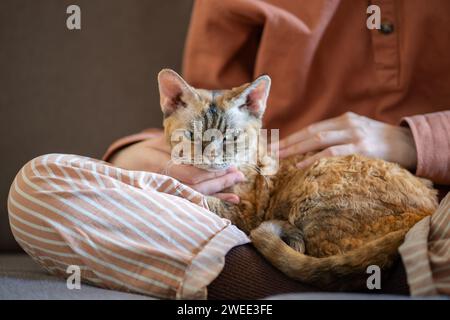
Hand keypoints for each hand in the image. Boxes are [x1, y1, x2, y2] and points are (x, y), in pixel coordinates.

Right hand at [110, 135, 244, 202]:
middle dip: (221, 181)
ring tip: (238, 185)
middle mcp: (165, 184)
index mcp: (160, 167)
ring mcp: (169, 194)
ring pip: (199, 196)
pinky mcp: (174, 198)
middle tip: (239, 174)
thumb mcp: (158, 143)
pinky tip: (231, 199)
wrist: (125, 171)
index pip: (192, 174)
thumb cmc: (143, 154)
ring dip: (221, 191)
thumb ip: (179, 142)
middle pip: (199, 186)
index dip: (213, 171)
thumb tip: (207, 136)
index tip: (229, 164)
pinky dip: (215, 200)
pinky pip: (197, 201)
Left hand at [278, 112, 416, 169]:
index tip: (275, 145)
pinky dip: (314, 159)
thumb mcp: (358, 131)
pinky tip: (301, 166)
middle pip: (310, 132)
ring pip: (317, 140)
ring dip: (295, 149)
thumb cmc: (379, 141)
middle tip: (269, 152)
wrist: (409, 144)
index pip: (312, 128)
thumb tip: (310, 150)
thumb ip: (338, 136)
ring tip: (278, 158)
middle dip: (288, 142)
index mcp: (343, 119)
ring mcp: (354, 135)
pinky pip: (332, 153)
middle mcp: (346, 124)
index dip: (292, 137)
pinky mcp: (361, 149)